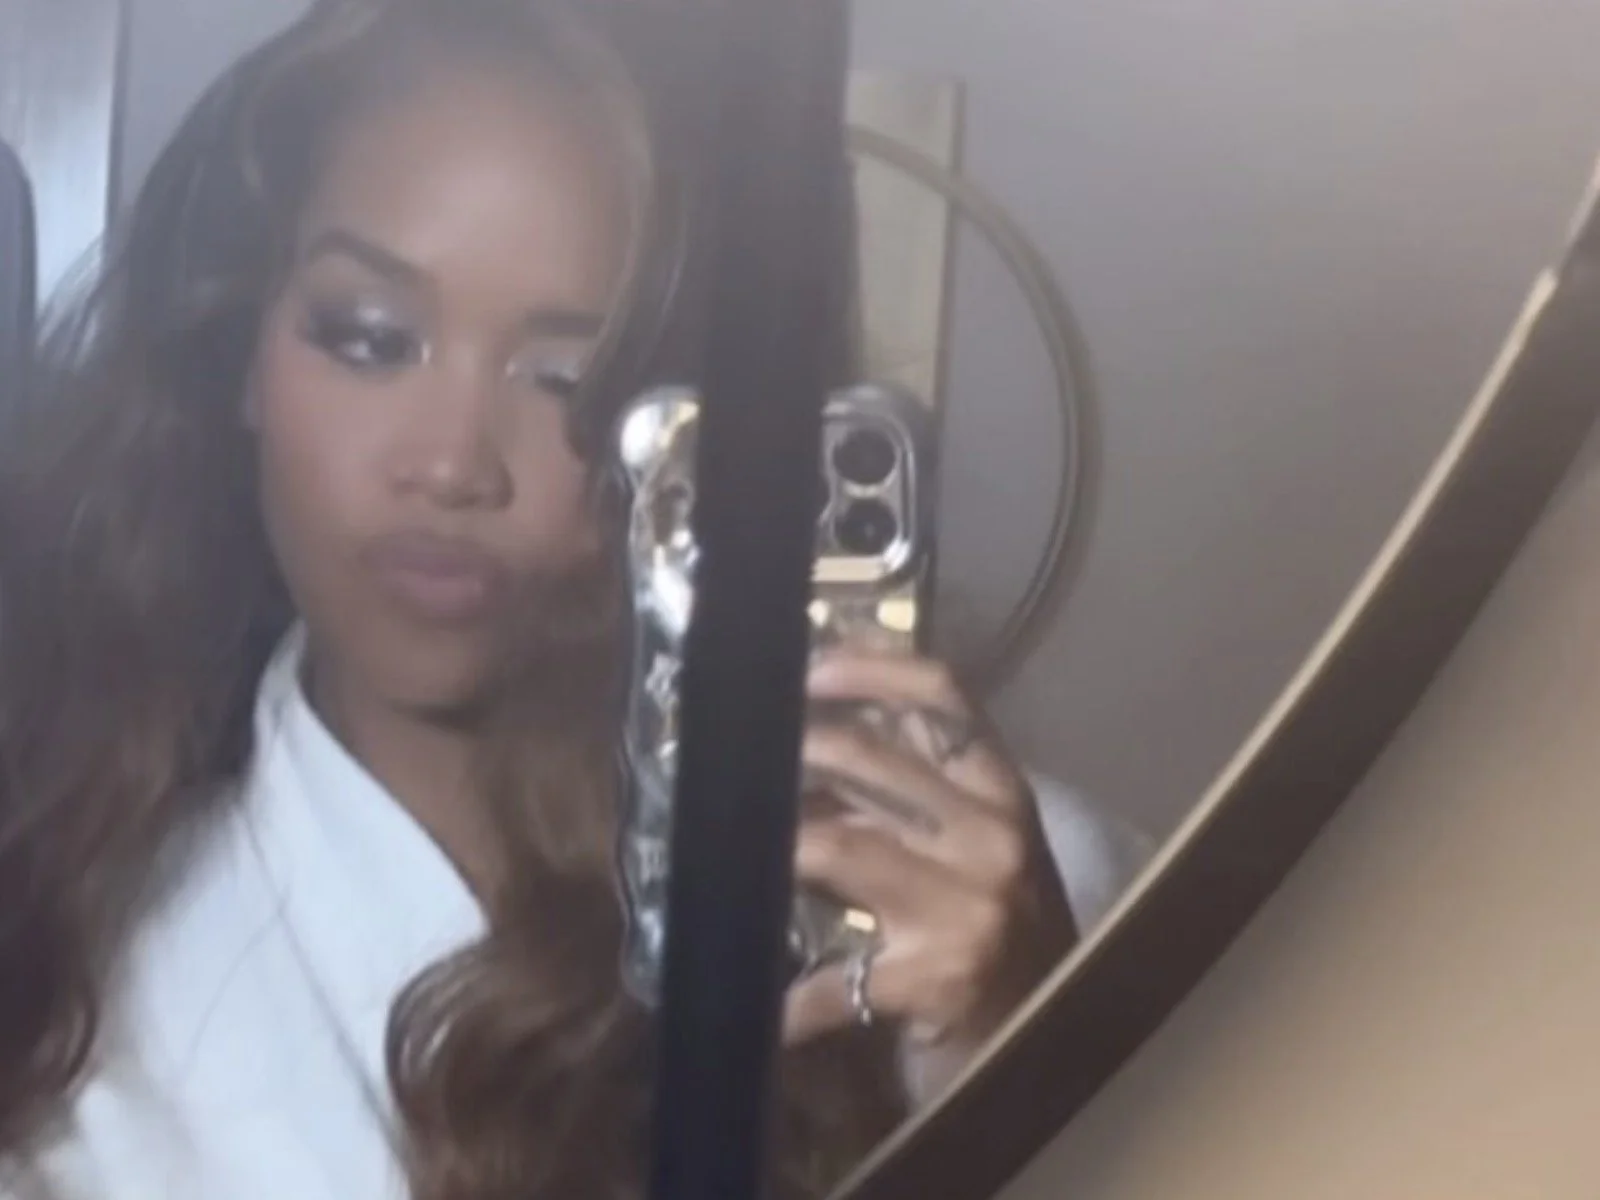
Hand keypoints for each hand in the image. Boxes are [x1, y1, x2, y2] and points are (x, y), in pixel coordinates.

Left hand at [782, 650, 1076, 1077]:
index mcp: (1004, 791)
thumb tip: (820, 694)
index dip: (868, 669)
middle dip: (796, 750)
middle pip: (872, 762)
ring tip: (730, 838)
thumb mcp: (975, 833)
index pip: (942, 698)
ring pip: (839, 845)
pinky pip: (837, 981)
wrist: (1041, 1034)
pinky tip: (763, 1006)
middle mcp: (993, 837)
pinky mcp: (932, 979)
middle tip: (740, 753)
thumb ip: (917, 771)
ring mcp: (966, 908)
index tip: (805, 666)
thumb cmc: (993, 919)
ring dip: (777, 842)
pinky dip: (792, 998)